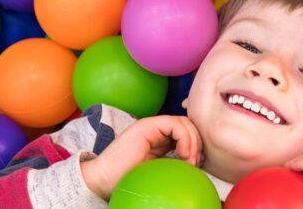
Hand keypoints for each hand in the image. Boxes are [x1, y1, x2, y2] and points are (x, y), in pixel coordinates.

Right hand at [80, 116, 202, 199]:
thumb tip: (199, 163)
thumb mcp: (160, 170)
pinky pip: (175, 124)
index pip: (187, 132)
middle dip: (198, 143)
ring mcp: (150, 126)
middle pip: (188, 125)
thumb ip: (175, 162)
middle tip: (196, 163)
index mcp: (160, 139)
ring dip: (193, 142)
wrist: (103, 180)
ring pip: (184, 122)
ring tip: (190, 161)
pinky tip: (183, 154)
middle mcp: (156, 129)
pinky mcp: (146, 127)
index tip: (197, 164)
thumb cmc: (128, 179)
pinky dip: (185, 138)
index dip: (197, 145)